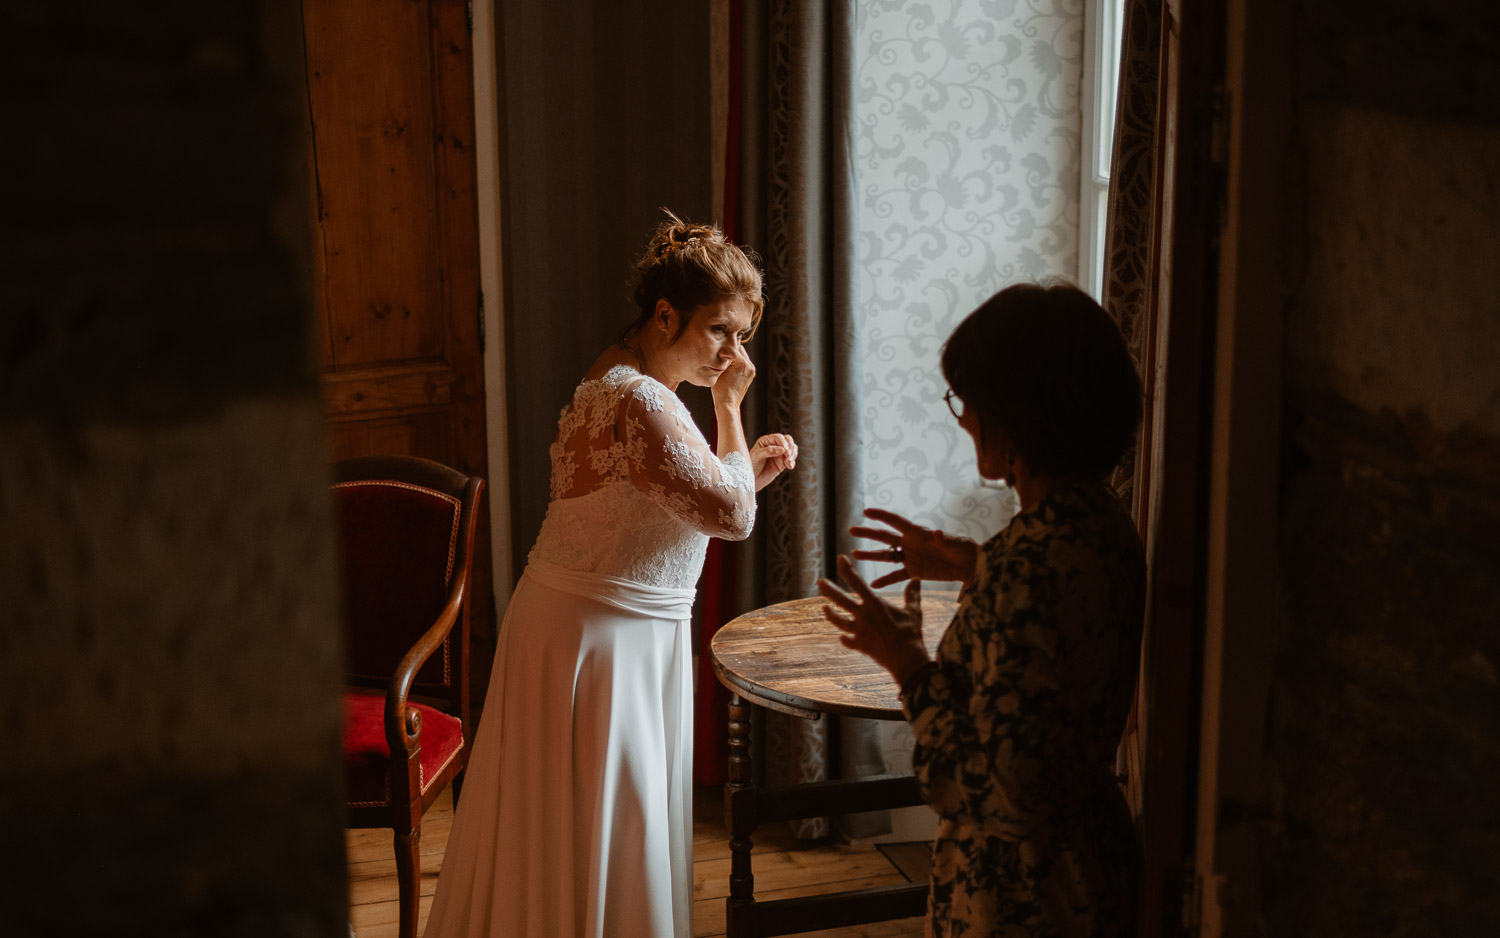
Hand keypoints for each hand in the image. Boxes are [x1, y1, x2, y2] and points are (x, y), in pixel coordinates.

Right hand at [711, 344, 755, 409]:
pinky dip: (737, 363)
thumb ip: (722, 358)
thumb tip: (722, 349)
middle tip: (721, 355)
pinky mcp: (750, 375)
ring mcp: (751, 370)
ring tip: (724, 362)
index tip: (718, 350)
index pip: (733, 347)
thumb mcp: (718, 370)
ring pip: (742, 355)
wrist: (728, 404)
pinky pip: (743, 363)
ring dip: (733, 357)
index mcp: (742, 363)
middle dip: (730, 351)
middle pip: (739, 349)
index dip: (724, 347)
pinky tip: (729, 368)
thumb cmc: (720, 389)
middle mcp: (749, 366)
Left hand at [749, 433, 797, 490]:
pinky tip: (790, 466)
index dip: (783, 442)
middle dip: (790, 447)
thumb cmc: (750, 465)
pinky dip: (792, 462)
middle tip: (788, 455)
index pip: (778, 437)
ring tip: (788, 462)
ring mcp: (779, 454)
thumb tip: (782, 449)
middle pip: (788, 440)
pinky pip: (791, 460)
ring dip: (793, 455)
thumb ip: (769, 451)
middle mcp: (774, 445)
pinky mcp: (783, 463)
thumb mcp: (756, 456)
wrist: (751, 479)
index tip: (785, 450)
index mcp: (766, 441)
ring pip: (792, 449)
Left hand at [818, 555, 930, 683]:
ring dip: (831, 615)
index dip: (847, 569)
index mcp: (874, 604)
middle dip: (829, 590)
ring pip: (839, 621)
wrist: (906, 659)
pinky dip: (845, 639)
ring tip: (824, 608)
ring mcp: (859, 631)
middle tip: (820, 582)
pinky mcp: (859, 645)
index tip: (839, 558)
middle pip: (841, 600)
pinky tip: (842, 637)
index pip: (857, 582)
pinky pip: (848, 641)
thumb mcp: (913, 611)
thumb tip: (916, 579)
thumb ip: (912, 594)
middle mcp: (863, 616)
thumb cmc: (911, 633)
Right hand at [850, 508, 978, 587]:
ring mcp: (910, 557)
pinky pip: (896, 576)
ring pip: (886, 556)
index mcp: (918, 533)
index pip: (896, 521)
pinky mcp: (914, 572)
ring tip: (854, 554)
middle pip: (885, 536)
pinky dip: (885, 580)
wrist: (968, 565)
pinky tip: (873, 585)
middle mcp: (910, 543)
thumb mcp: (953, 544)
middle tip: (852, 530)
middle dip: (869, 533)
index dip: (881, 516)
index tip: (865, 512)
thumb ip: (943, 540)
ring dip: (871, 554)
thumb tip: (937, 534)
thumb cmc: (963, 549)